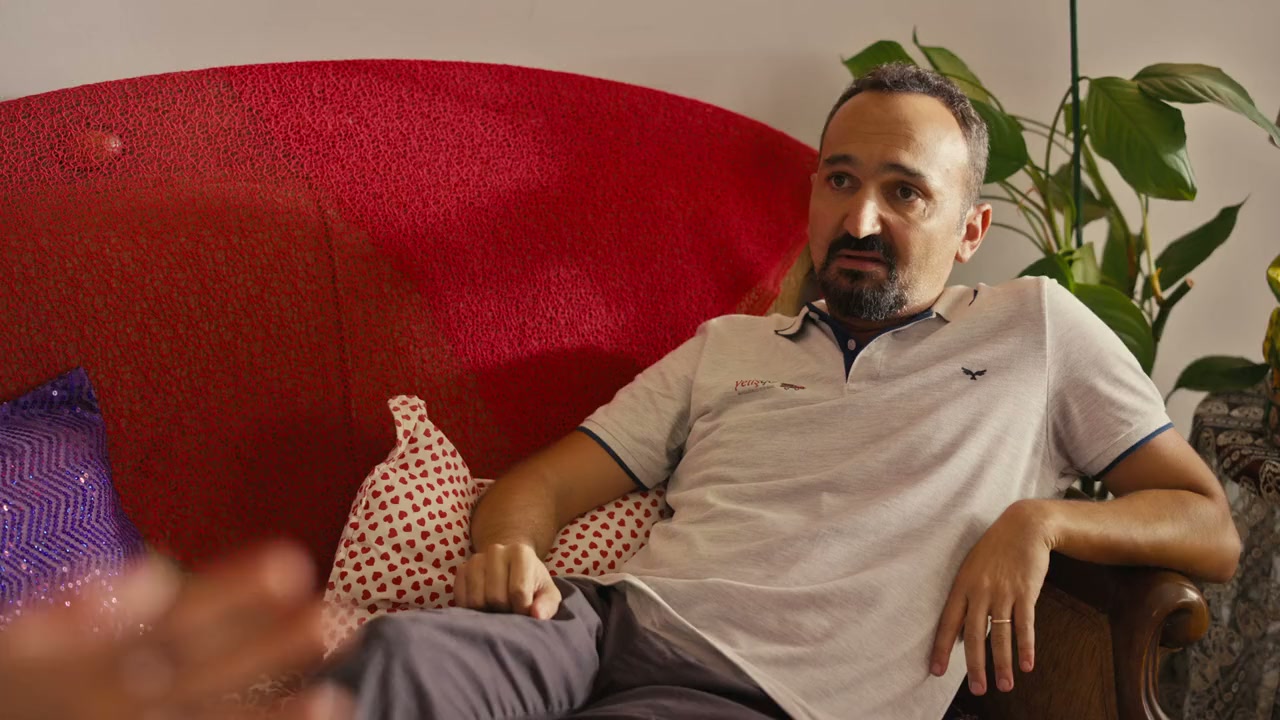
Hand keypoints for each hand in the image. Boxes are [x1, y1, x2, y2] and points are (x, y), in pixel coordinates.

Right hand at [0, 540, 349, 719]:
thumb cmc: (15, 682)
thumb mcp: (21, 641)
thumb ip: (82, 608)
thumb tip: (155, 576)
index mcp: (92, 662)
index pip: (174, 621)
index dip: (234, 594)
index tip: (292, 564)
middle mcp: (117, 704)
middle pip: (202, 675)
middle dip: (267, 649)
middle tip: (328, 617)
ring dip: (272, 718)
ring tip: (336, 700)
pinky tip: (317, 717)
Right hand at [454, 542, 561, 618]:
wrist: (510, 564)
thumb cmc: (532, 583)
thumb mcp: (547, 593)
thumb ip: (547, 604)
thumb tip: (536, 615)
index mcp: (521, 552)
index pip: (518, 591)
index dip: (522, 609)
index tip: (526, 610)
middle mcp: (496, 550)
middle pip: (496, 597)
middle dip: (504, 610)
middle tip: (511, 608)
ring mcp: (476, 559)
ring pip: (476, 601)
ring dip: (487, 612)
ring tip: (498, 607)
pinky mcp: (461, 569)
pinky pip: (461, 599)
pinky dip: (471, 610)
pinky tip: (484, 606)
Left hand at [929, 500, 1052, 695]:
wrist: (1023, 526)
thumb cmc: (994, 550)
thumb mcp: (972, 569)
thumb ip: (966, 599)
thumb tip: (961, 633)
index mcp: (962, 586)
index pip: (948, 622)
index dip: (942, 648)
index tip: (936, 670)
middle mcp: (980, 591)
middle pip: (974, 635)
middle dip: (975, 665)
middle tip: (977, 689)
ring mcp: (1003, 592)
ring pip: (1001, 634)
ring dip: (1003, 663)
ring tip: (1004, 685)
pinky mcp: (1026, 591)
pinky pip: (1025, 624)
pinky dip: (1026, 646)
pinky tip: (1027, 665)